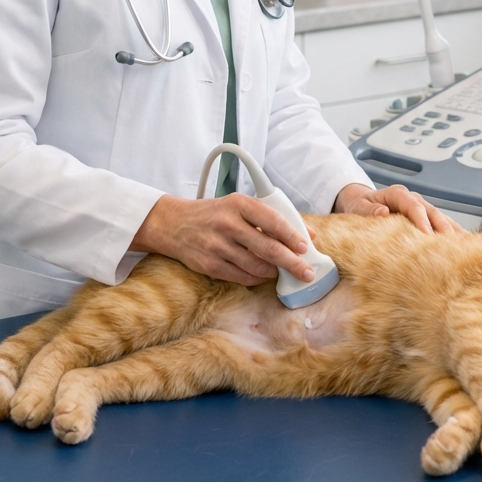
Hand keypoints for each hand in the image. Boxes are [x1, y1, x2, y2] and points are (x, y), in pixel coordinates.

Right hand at [132, 193, 316, 285]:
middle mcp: (228, 224)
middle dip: (291, 263)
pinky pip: (241, 276)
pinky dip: (256, 278)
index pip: (273, 220)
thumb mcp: (239, 206)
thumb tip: (307, 234)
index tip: (305, 247)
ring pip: (256, 266)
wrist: (173, 224)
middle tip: (306, 272)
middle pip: (268, 248)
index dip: (292, 236)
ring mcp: (218, 246)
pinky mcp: (210, 265)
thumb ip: (271, 217)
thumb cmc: (214, 213)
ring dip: (274, 272)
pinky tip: (262, 275)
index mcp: (239, 204)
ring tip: (282, 271)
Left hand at [333, 183, 461, 233]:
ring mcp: (420, 208)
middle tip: (451, 244)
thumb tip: (382, 212)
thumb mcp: (358, 206)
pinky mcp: (424, 218)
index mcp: (398, 194)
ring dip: (452, 231)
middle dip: (443, 227)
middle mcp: (412, 199)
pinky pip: (440, 224)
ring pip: (440, 218)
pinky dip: (451, 233)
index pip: (413, 206)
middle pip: (432, 212)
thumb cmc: (359, 204)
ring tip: (464, 246)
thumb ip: (368, 209)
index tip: (427, 235)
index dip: (422, 220)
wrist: (359, 201)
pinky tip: (462, 245)